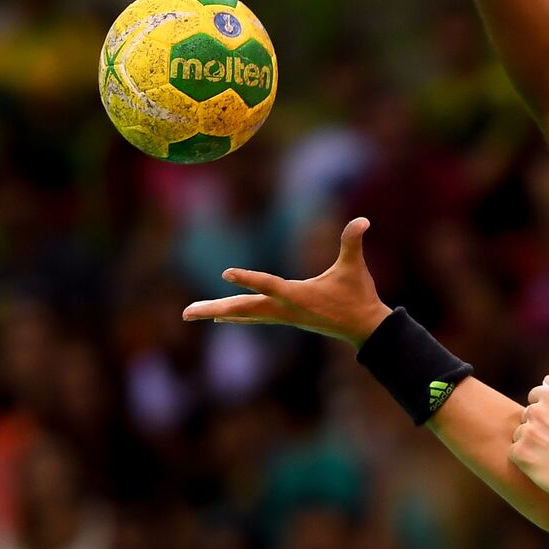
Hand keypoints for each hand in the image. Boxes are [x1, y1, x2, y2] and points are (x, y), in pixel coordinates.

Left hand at [182, 218, 391, 348]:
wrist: (363, 328)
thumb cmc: (358, 296)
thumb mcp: (355, 267)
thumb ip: (353, 242)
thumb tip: (363, 219)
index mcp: (298, 296)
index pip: (269, 285)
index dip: (248, 278)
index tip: (225, 273)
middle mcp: (285, 309)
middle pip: (243, 309)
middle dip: (213, 308)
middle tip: (185, 313)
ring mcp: (283, 317)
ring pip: (244, 315)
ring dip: (218, 312)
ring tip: (192, 312)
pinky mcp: (285, 319)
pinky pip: (253, 317)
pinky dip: (235, 315)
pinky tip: (221, 315)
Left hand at [510, 379, 548, 507]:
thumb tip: (546, 380)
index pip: (535, 394)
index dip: (542, 408)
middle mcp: (538, 411)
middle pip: (526, 415)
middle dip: (536, 427)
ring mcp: (527, 431)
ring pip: (519, 434)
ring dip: (529, 443)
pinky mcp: (519, 452)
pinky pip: (514, 452)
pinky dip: (523, 459)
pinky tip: (541, 465)